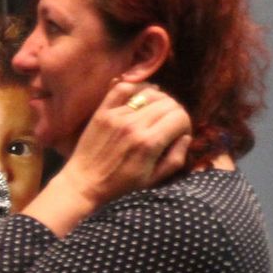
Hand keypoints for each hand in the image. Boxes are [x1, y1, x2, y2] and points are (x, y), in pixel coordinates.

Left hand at [21, 81, 191, 237]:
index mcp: (149, 143)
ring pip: (150, 93)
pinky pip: (123, 88)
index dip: (186, 124)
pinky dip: (136, 87)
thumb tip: (186, 137)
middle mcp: (135, 125)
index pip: (180, 116)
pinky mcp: (104, 111)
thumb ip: (175, 159)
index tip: (180, 134)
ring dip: (160, 100)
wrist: (85, 182)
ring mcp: (118, 115)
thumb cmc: (121, 185)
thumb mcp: (154, 180)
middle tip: (170, 124)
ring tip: (157, 112)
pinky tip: (141, 96)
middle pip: (168, 103)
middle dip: (175, 112)